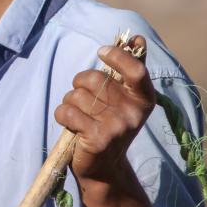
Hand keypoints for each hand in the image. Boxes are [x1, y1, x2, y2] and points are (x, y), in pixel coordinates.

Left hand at [54, 35, 155, 185]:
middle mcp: (134, 113)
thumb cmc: (110, 125)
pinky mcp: (97, 139)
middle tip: (85, 101)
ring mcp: (117, 127)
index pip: (136, 70)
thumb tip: (136, 38)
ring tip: (80, 117)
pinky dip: (62, 115)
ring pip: (76, 95)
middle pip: (94, 79)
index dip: (117, 56)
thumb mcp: (124, 99)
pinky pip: (67, 111)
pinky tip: (71, 125)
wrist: (105, 169)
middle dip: (80, 85)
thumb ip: (128, 69)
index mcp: (144, 99)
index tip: (102, 52)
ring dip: (70, 102)